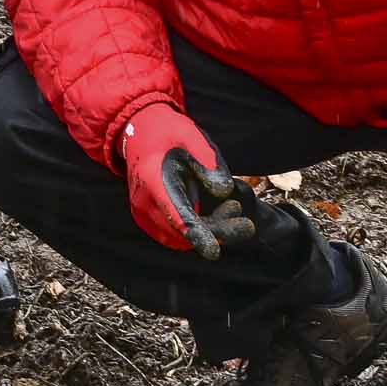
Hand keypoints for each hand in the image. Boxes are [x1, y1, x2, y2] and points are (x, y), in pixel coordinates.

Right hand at [121, 101, 255, 258]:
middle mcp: (144, 202)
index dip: (196, 234)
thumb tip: (224, 191)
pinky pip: (175, 235)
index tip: (213, 252)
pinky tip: (215, 213)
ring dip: (209, 231)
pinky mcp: (148, 220)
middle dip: (216, 231)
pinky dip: (198, 230)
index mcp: (153, 179)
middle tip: (246, 223)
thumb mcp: (192, 137)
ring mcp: (143, 214)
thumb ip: (208, 161)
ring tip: (231, 208)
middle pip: (181, 233)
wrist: (140, 133)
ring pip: (180, 238)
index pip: (176, 215)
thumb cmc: (169, 133)